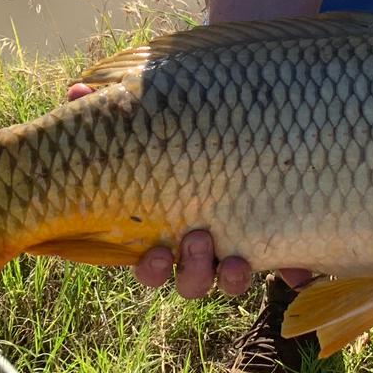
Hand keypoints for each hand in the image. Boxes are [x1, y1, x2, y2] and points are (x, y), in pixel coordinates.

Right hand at [65, 82, 310, 295]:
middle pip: (192, 280)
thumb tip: (75, 92)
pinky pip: (290, 265)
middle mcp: (206, 240)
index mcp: (172, 223)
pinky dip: (294, 271)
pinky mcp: (284, 232)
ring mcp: (244, 238)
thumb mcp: (160, 106)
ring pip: (231, 279)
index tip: (154, 253)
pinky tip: (297, 270)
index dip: (150, 268)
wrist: (262, 97)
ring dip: (230, 278)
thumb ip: (115, 107)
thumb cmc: (198, 111)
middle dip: (193, 271)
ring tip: (236, 258)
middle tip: (198, 239)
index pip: (151, 262)